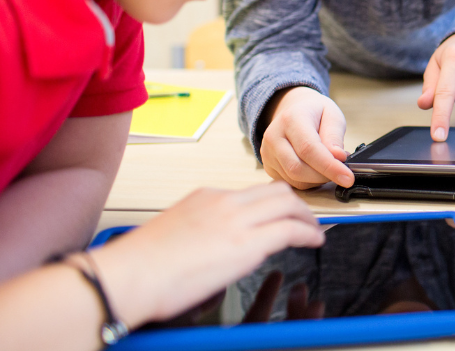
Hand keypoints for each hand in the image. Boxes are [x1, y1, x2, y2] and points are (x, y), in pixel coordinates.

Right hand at [89, 183, 323, 328]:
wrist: (127, 277)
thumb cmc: (140, 266)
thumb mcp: (176, 232)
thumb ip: (202, 230)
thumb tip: (215, 243)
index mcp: (205, 197)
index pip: (251, 193)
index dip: (273, 203)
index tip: (282, 213)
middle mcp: (223, 202)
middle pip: (276, 191)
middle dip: (297, 205)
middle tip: (306, 219)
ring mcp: (236, 220)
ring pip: (288, 204)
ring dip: (307, 218)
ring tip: (314, 231)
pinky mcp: (246, 244)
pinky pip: (290, 230)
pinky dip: (308, 234)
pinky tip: (314, 242)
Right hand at [261, 87, 352, 189]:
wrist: (293, 109)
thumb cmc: (315, 112)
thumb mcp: (332, 115)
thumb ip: (334, 136)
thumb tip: (338, 157)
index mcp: (291, 119)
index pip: (309, 149)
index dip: (329, 167)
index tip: (348, 178)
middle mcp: (274, 137)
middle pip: (298, 169)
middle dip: (324, 176)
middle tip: (342, 171)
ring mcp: (267, 153)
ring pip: (294, 179)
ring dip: (317, 180)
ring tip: (329, 166)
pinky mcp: (268, 165)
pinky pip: (290, 182)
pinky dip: (308, 182)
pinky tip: (317, 170)